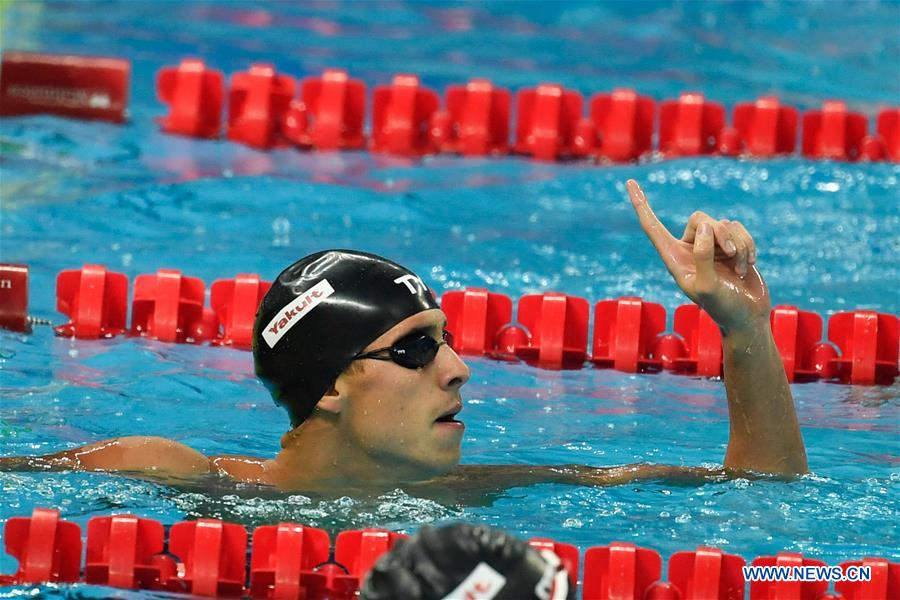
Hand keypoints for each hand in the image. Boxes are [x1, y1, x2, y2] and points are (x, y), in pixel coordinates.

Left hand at [626, 179, 770, 334]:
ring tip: (739, 268)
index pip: (652, 226)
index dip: (641, 204)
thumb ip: (703, 256)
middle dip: (719, 233)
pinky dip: (747, 245)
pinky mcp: (731, 245)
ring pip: (723, 223)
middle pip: (700, 218)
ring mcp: (711, 246)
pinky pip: (739, 228)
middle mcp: (690, 249)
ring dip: (737, 245)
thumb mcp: (708, 286)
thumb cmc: (723, 307)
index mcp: (674, 258)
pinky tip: (748, 265)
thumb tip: (706, 228)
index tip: (629, 182)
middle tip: (728, 254)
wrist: (747, 316)